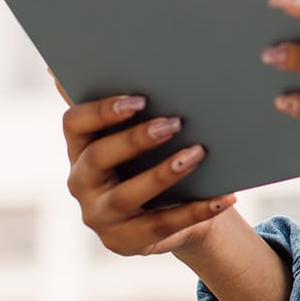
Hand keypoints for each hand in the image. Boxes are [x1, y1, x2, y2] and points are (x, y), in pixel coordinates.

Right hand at [60, 86, 236, 256]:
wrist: (165, 212)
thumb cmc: (149, 157)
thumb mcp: (134, 130)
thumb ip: (120, 101)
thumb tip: (76, 58)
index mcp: (79, 147)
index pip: (74, 123)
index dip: (102, 110)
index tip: (139, 98)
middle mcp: (82, 182)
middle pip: (99, 158)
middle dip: (136, 139)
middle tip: (174, 122)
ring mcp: (101, 216)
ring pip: (128, 196)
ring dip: (164, 173)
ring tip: (198, 152)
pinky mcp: (127, 242)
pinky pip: (163, 226)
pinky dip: (197, 210)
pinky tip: (225, 196)